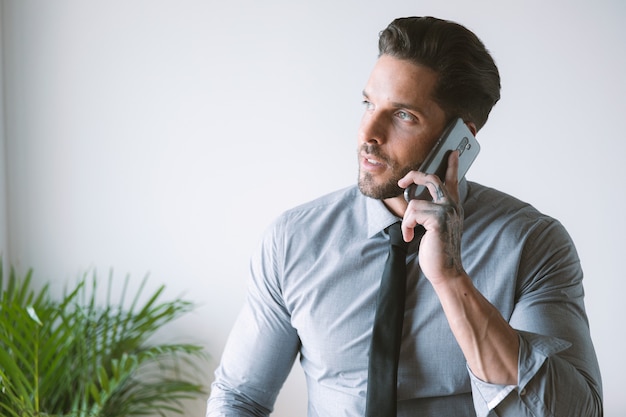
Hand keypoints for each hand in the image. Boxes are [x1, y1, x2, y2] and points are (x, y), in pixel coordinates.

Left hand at [397, 151, 465, 284]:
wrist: (446, 271)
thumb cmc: (439, 251)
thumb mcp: (437, 228)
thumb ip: (433, 212)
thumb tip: (417, 203)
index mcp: (453, 207)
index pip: (452, 180)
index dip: (451, 165)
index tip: (452, 152)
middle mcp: (452, 206)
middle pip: (431, 179)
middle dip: (414, 176)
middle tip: (401, 182)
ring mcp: (447, 211)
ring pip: (415, 203)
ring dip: (407, 221)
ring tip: (411, 233)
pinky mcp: (438, 219)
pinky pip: (412, 213)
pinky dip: (407, 227)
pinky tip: (412, 238)